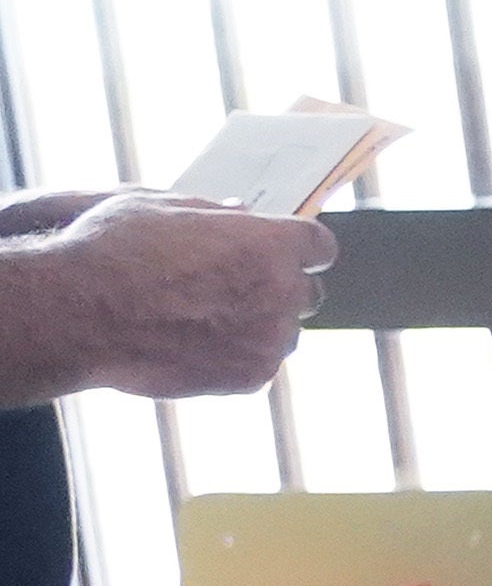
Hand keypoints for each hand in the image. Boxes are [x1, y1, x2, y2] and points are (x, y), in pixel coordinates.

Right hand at [27, 195, 320, 399]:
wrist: (78, 314)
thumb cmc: (112, 252)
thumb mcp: (158, 207)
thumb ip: (212, 212)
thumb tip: (240, 212)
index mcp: (269, 244)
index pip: (319, 246)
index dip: (298, 248)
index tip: (281, 251)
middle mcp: (281, 293)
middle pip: (307, 292)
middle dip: (279, 286)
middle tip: (235, 285)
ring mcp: (269, 341)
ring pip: (285, 332)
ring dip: (260, 324)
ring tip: (205, 317)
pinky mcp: (250, 379)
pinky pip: (260, 364)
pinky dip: (238, 356)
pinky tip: (196, 344)